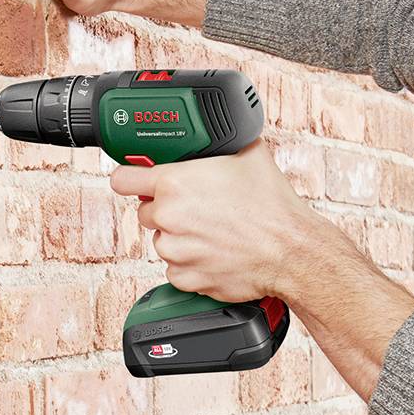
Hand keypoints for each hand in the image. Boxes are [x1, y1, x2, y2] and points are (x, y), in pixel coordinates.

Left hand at [110, 141, 317, 303]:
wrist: (290, 250)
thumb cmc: (273, 207)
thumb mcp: (249, 155)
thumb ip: (221, 144)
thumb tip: (218, 136)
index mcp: (175, 182)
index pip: (123, 179)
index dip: (130, 177)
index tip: (135, 180)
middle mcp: (169, 216)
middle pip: (145, 211)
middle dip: (165, 209)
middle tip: (195, 208)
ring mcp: (175, 250)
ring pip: (161, 241)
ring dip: (178, 237)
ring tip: (211, 231)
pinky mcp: (185, 278)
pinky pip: (175, 269)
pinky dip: (190, 264)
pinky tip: (213, 252)